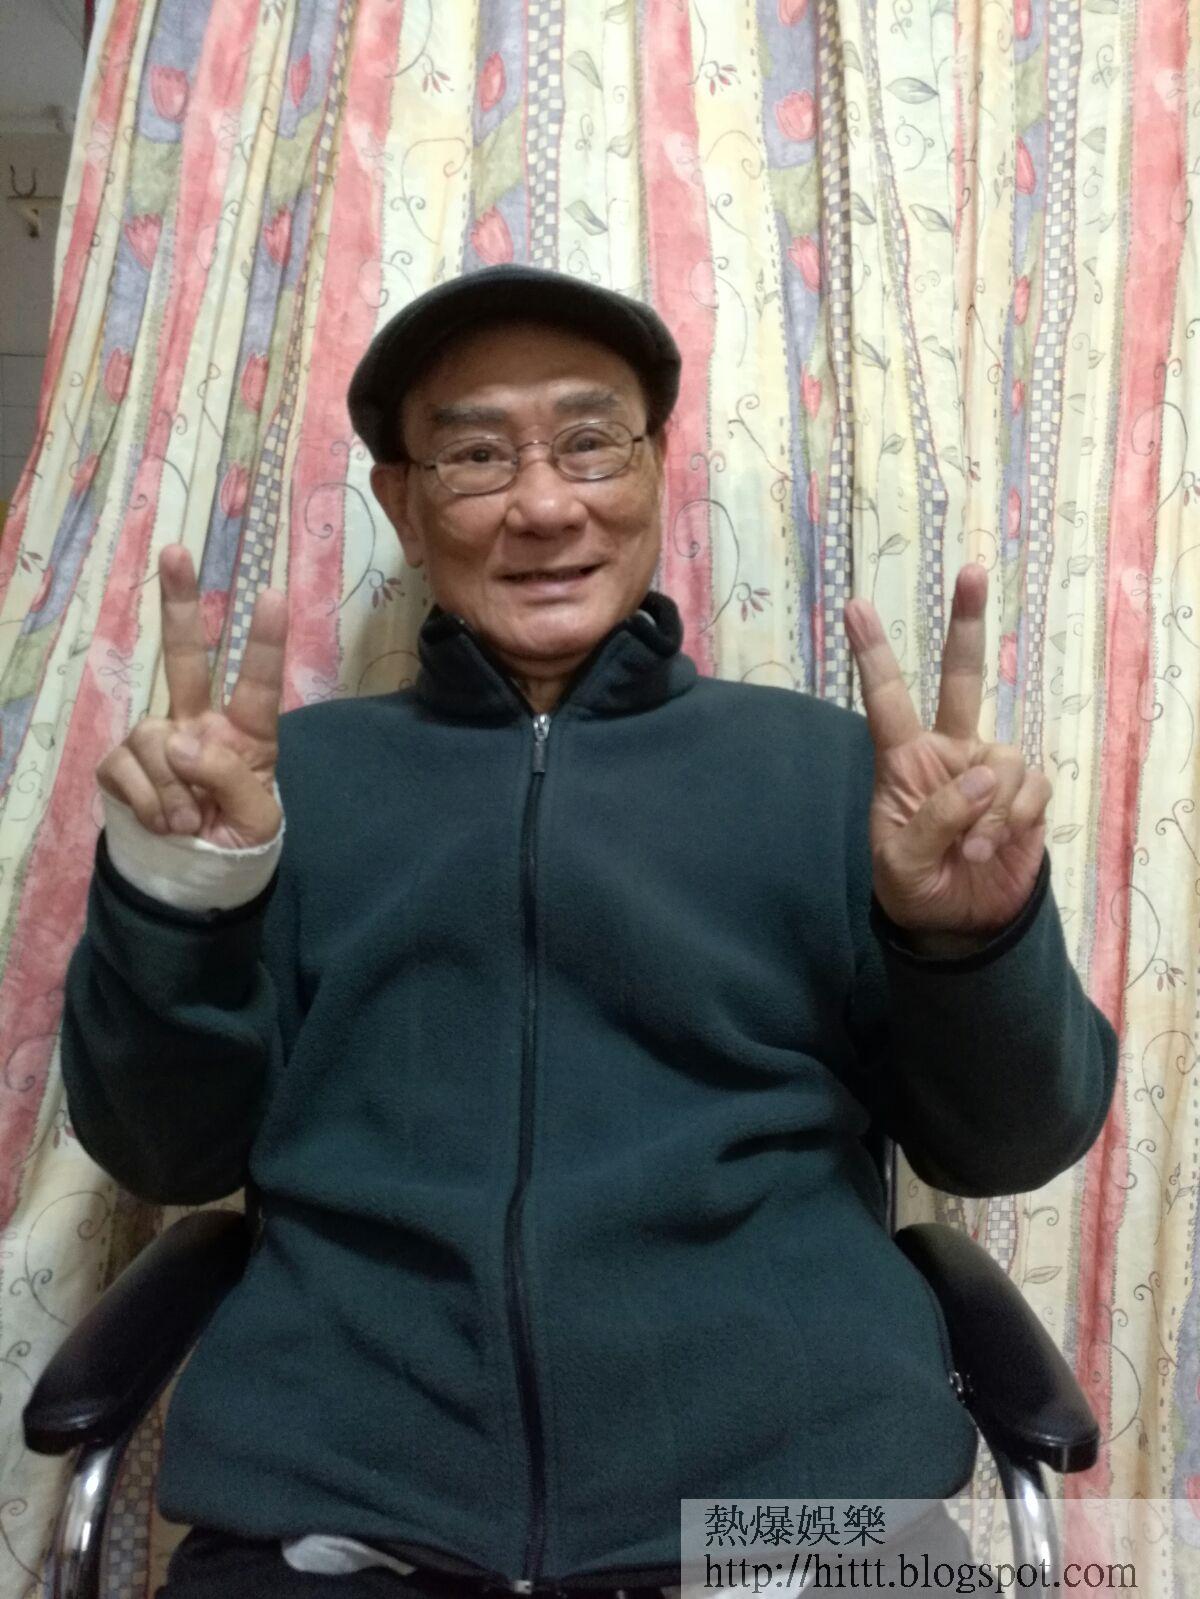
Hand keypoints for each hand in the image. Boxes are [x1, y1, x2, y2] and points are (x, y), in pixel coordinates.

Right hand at [96, 545, 287, 848]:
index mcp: (248, 735)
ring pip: (154, 738)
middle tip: (176, 550)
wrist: (193, 878)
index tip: (272, 594)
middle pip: (187, 658)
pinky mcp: (120, 764)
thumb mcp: (256, 820)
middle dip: (180, 605)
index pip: (260, 685)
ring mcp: (157, 740)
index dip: (265, 641)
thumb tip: (179, 739)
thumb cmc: (236, 840)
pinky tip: (162, 821)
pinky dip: (147, 802)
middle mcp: (199, 724)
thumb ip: (229, 778)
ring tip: (189, 821)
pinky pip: (125, 769)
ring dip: (171, 788)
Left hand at [845, 564, 1050, 938]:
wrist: (957, 926)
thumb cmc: (914, 887)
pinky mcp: (1027, 796)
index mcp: (902, 762)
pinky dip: (1013, 820)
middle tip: (971, 570)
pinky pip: (1030, 789)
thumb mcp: (901, 862)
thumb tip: (984, 774)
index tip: (854, 606)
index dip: (873, 655)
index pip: (886, 700)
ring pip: (1003, 758)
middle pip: (961, 678)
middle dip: (966, 624)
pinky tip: (994, 848)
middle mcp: (948, 754)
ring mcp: (990, 772)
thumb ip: (933, 818)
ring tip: (971, 850)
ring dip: (991, 809)